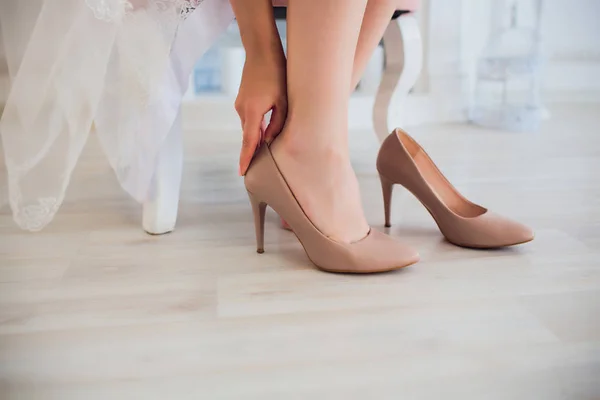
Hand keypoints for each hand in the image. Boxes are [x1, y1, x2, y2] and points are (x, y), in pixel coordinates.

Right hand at [235, 52, 286, 175]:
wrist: (261, 51)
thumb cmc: (277, 74)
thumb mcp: (283, 101)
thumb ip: (277, 123)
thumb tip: (269, 140)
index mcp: (252, 111)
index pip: (249, 141)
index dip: (246, 158)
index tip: (242, 172)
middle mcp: (242, 110)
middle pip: (249, 136)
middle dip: (253, 152)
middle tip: (257, 170)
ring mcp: (240, 105)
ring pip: (250, 127)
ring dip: (257, 138)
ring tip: (265, 152)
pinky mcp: (243, 101)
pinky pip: (250, 119)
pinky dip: (256, 127)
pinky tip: (264, 132)